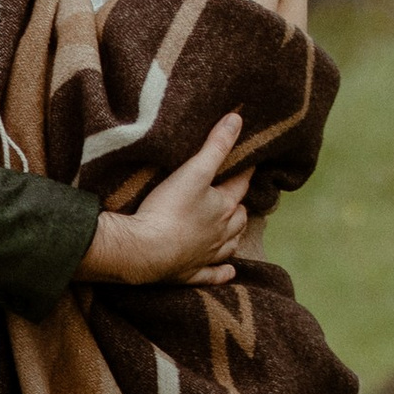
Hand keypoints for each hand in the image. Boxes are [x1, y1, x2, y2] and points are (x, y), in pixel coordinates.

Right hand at [84, 113, 248, 289]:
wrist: (144, 250)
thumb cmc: (169, 209)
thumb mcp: (193, 171)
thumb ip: (215, 145)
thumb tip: (237, 119)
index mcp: (223, 207)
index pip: (239, 186)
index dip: (244, 173)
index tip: (249, 164)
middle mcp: (221, 233)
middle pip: (238, 217)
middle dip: (239, 207)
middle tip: (238, 198)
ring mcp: (206, 255)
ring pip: (230, 245)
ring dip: (234, 237)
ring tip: (235, 229)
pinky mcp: (189, 273)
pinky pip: (212, 274)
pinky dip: (222, 272)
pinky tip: (229, 272)